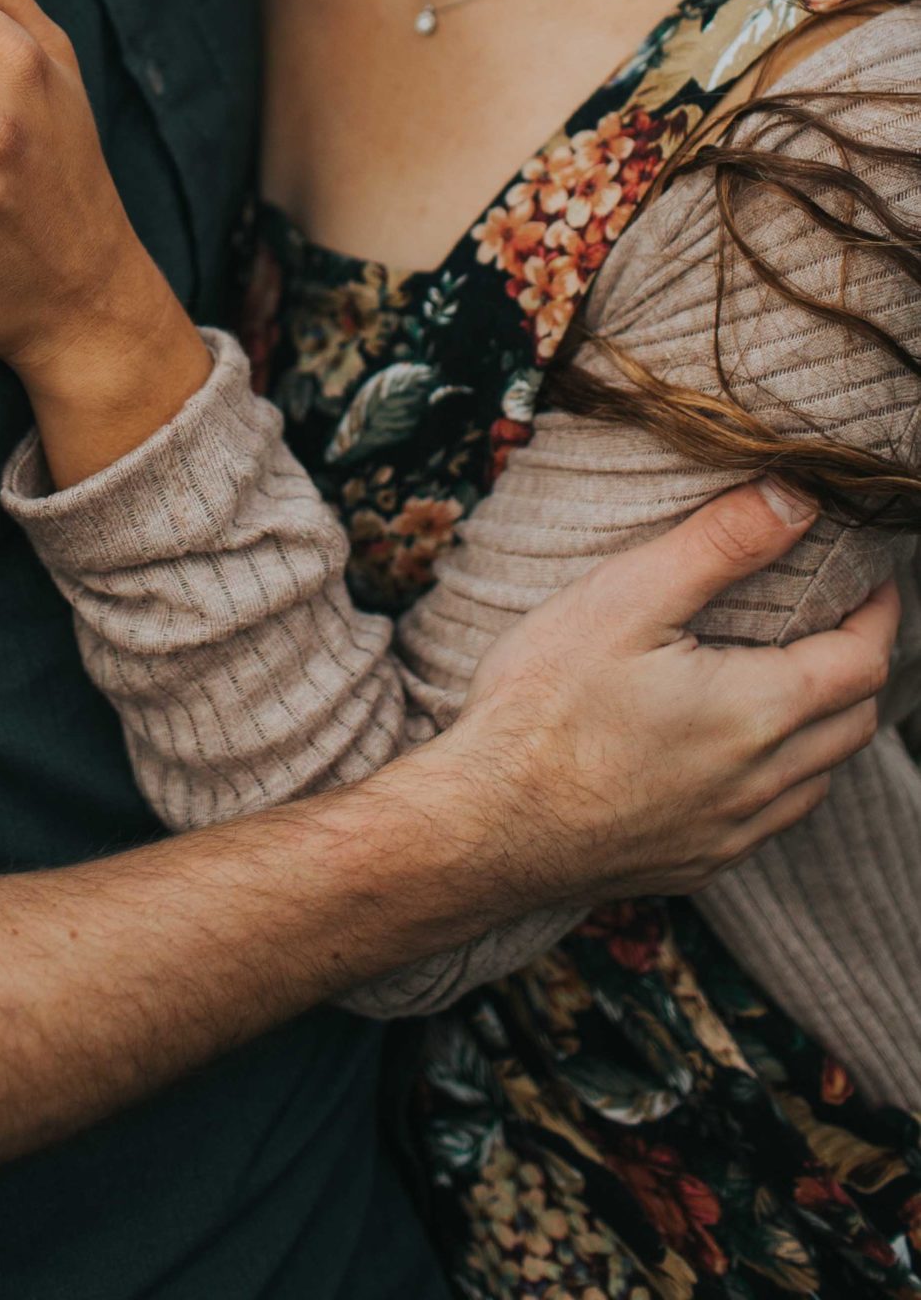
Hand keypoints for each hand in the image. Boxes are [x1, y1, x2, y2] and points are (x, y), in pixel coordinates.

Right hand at [440, 480, 896, 899]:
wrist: (483, 826)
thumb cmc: (545, 706)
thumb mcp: (626, 597)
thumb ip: (721, 543)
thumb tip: (800, 497)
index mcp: (759, 711)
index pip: (863, 660)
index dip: (878, 613)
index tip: (871, 579)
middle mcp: (762, 782)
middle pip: (853, 723)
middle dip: (858, 667)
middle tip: (836, 622)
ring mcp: (730, 834)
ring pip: (817, 780)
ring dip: (824, 728)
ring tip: (792, 682)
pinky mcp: (694, 864)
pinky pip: (768, 822)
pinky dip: (779, 780)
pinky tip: (735, 756)